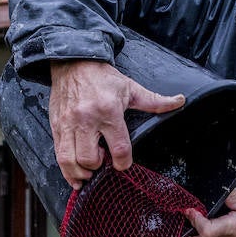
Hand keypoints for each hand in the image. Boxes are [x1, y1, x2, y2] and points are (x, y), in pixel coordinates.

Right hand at [49, 59, 184, 186]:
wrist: (73, 61)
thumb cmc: (102, 77)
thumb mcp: (130, 87)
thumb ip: (154, 100)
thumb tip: (179, 101)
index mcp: (108, 110)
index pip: (119, 148)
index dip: (123, 163)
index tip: (123, 164)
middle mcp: (86, 119)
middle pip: (91, 159)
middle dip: (99, 167)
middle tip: (104, 161)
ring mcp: (68, 124)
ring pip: (71, 161)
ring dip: (81, 172)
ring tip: (89, 170)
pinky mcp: (56, 126)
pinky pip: (59, 156)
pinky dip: (67, 170)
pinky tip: (76, 175)